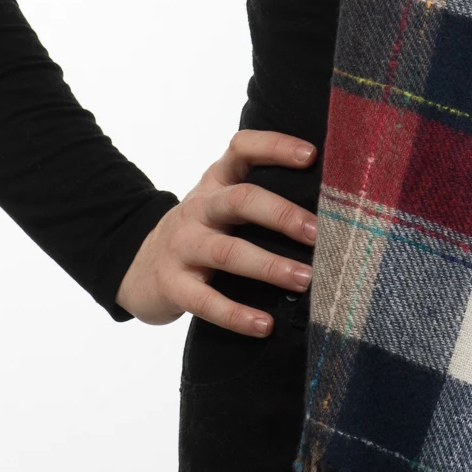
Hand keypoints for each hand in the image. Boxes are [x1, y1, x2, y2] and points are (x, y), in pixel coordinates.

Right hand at [115, 128, 318, 332]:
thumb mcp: (222, 205)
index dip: (274, 146)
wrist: (138, 267)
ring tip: (305, 280)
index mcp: (216, 181)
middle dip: (281, 214)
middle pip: (239, 200)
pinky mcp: (173, 285)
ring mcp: (183, 246)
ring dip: (269, 266)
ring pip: (227, 252)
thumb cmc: (201, 232)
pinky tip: (264, 325)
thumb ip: (261, 199)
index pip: (242, 149)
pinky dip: (236, 314)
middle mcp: (199, 208)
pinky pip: (205, 300)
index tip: (311, 156)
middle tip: (317, 232)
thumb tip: (332, 209)